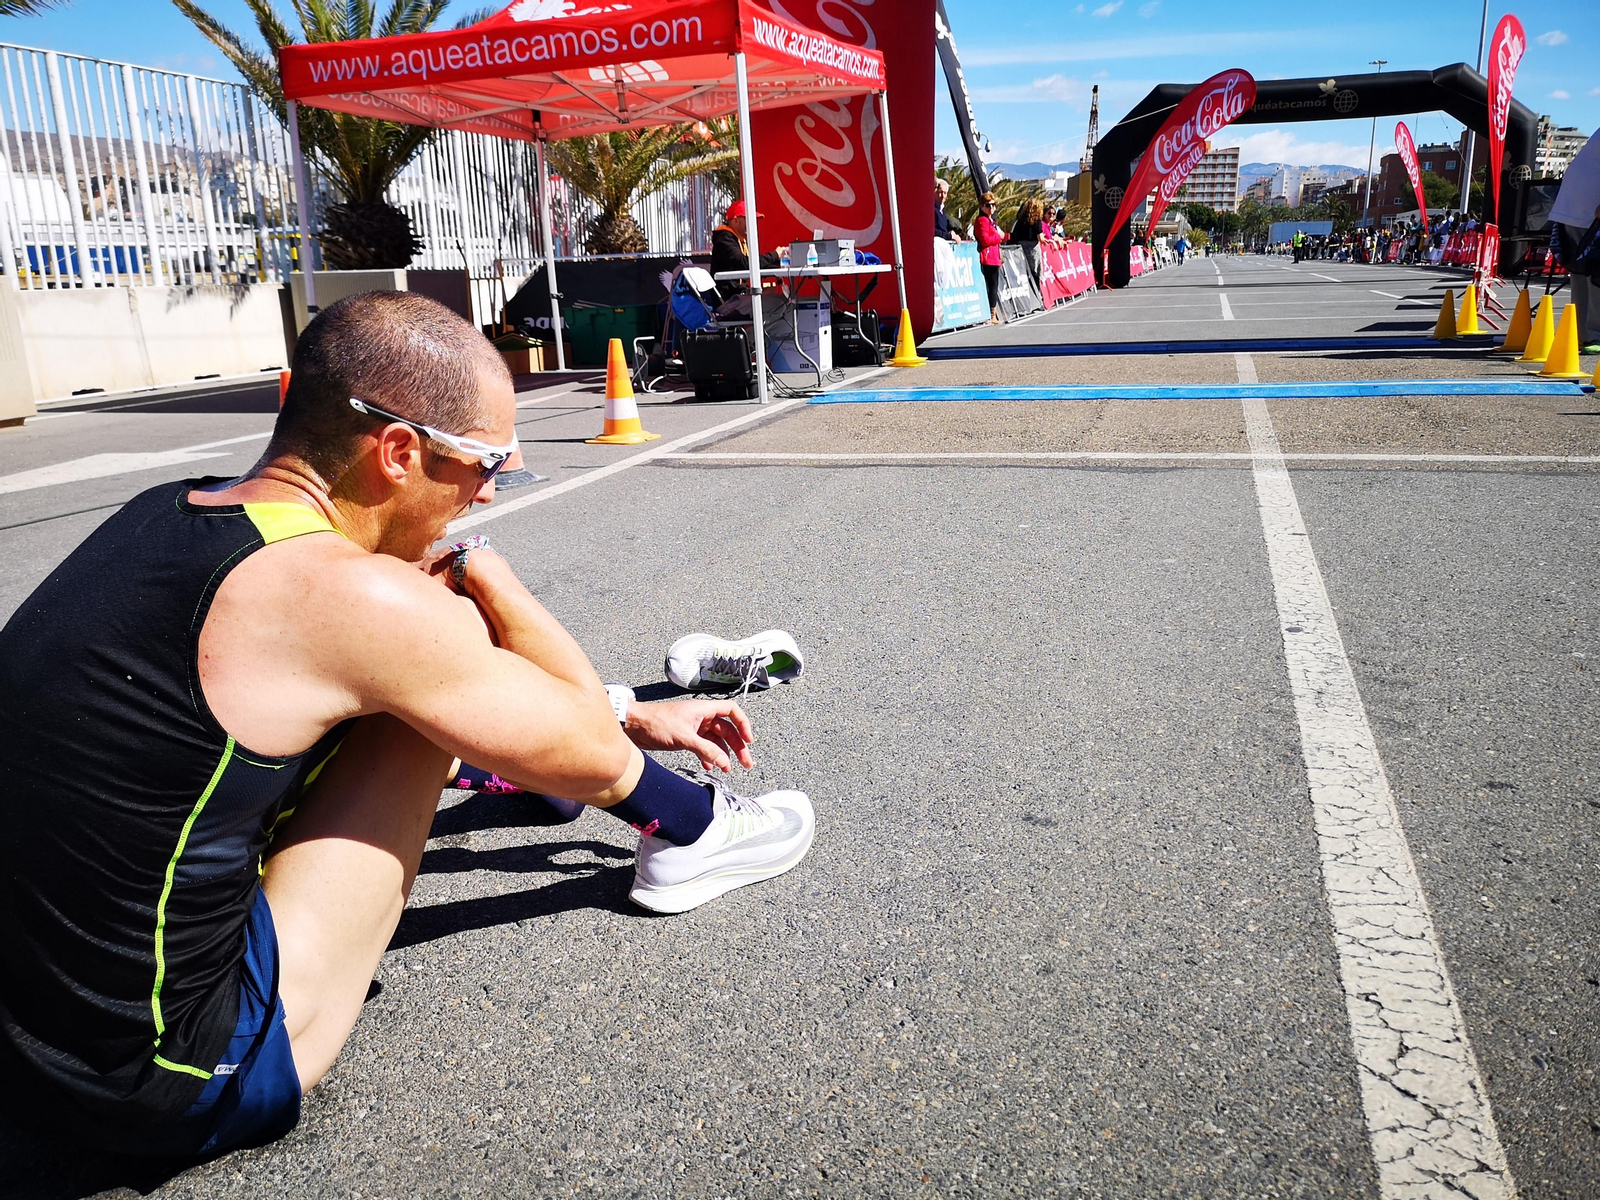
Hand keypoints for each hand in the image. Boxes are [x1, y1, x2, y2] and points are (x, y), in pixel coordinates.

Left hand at [624, 699, 754, 771]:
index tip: (748, 741)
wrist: (633, 726)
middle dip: (737, 746)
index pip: (732, 711)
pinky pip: (703, 747)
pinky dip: (709, 756)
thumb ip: (706, 750)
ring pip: (716, 740)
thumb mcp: (684, 737)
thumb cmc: (656, 723)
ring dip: (724, 754)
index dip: (743, 724)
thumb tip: (725, 762)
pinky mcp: (685, 737)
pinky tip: (710, 767)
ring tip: (729, 770)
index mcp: (704, 710)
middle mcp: (701, 717)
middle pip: (727, 730)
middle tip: (746, 763)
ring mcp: (694, 727)